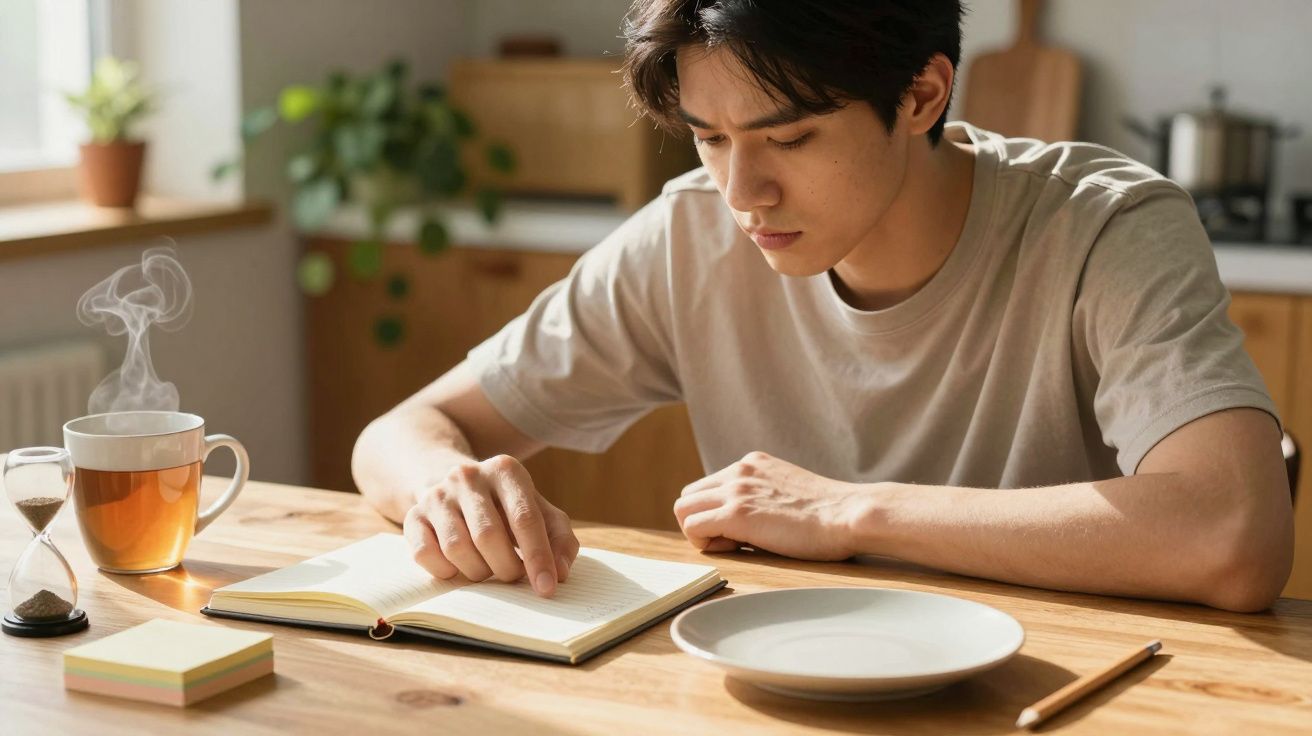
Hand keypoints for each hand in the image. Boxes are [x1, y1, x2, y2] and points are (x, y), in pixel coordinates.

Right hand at [403, 454, 579, 596]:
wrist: (458, 490)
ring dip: (478, 571)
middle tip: (514, 575)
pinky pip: (426, 556)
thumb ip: (559, 538)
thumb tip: (560, 572)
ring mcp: (437, 495)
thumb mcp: (540, 512)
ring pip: (457, 548)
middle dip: (507, 568)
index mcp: (505, 470)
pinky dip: (447, 571)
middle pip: (489, 536)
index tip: (547, 588)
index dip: (538, 558)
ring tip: (488, 567)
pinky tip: (459, 566)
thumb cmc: (508, 508)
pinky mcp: (413, 515)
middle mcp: (468, 476)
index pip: (525, 519)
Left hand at [673, 452, 866, 559]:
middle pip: (689, 496)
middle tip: (731, 540)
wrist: (849, 514)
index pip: (708, 486)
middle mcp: (739, 470)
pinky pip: (692, 527)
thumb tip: (746, 520)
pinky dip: (705, 543)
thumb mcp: (788, 490)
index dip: (716, 512)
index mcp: (752, 463)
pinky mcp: (737, 513)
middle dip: (701, 521)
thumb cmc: (829, 514)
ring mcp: (736, 489)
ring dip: (700, 532)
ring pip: (683, 509)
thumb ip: (763, 495)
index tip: (740, 530)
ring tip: (733, 545)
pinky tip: (736, 548)